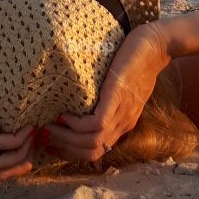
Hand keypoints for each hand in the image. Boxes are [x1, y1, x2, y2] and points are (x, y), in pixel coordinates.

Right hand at [43, 23, 170, 161]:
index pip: (95, 151)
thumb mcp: (121, 89)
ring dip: (67, 138)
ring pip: (93, 143)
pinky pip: (97, 124)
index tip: (50, 143)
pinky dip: (77, 124)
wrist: (155, 47)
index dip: (71, 152)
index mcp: (122, 124)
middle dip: (65, 148)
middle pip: (92, 152)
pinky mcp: (118, 98)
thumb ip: (106, 101)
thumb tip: (79, 104)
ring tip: (50, 125)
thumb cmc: (135, 63)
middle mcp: (122, 124)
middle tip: (44, 136)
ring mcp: (122, 113)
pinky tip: (66, 114)